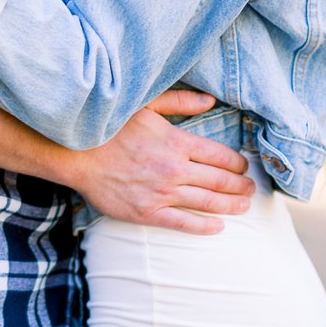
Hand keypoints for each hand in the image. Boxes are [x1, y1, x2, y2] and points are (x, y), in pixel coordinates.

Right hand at [73, 105, 253, 235]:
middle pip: (220, 180)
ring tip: (243, 207)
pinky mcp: (147, 212)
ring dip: (230, 205)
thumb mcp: (145, 104)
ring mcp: (162, 193)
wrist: (75, 153)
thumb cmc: (109, 126)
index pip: (220, 155)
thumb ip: (179, 101)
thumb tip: (209, 99)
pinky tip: (218, 227)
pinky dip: (204, 226)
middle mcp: (174, 168)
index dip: (237, 163)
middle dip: (240, 186)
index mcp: (177, 141)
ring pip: (207, 202)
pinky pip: (183, 223)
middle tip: (250, 189)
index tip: (243, 167)